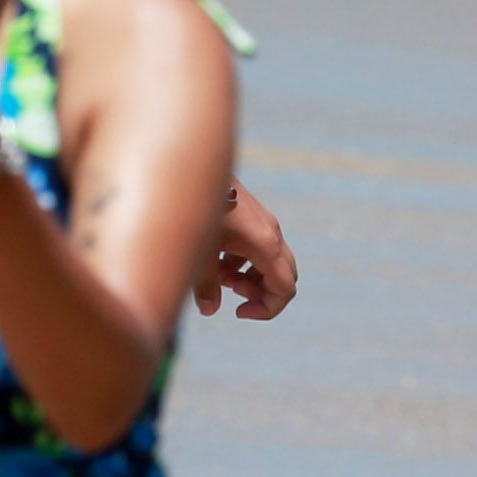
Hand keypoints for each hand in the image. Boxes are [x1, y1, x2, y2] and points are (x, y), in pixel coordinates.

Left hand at [195, 179, 296, 318]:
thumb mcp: (198, 252)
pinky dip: (241, 260)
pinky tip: (213, 257)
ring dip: (248, 275)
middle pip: (283, 276)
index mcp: (266, 245)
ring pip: (270, 261)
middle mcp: (272, 233)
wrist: (191, 165)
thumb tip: (209, 310)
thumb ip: (205, 285)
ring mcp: (263, 223)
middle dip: (259, 292)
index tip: (239, 311)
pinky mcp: (250, 215)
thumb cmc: (194, 208)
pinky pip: (257, 247)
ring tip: (217, 274)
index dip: (267, 308)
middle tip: (230, 291)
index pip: (285, 290)